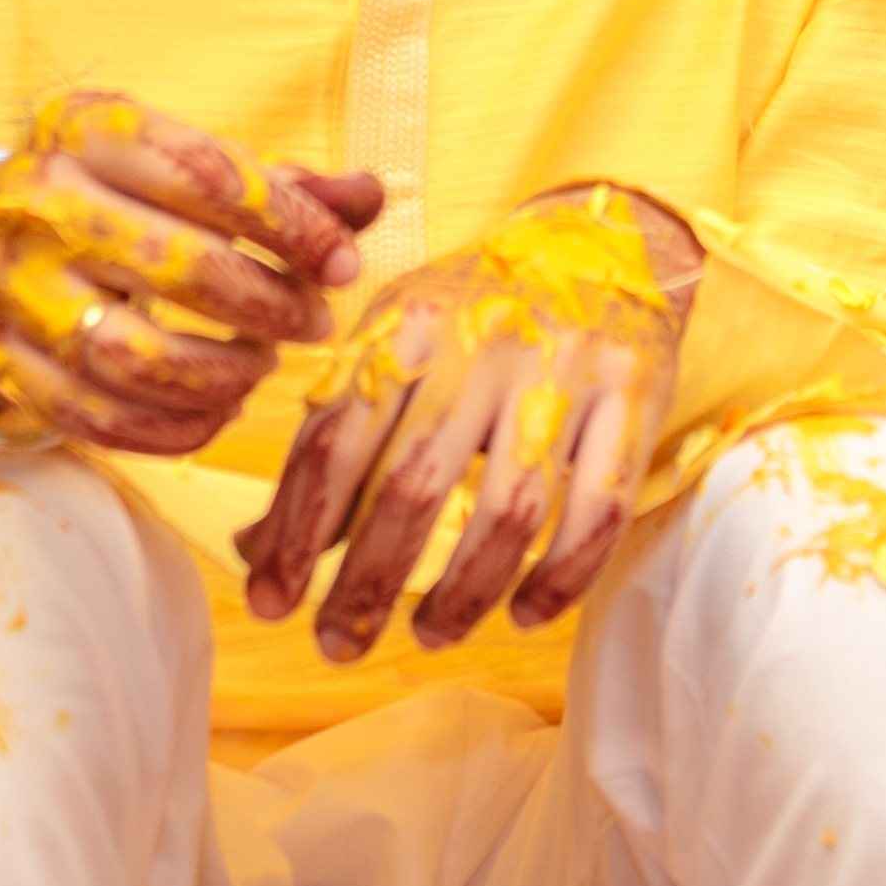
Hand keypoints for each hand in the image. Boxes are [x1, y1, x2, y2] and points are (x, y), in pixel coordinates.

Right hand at [0, 87, 375, 459]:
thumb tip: (373, 195)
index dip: (289, 225)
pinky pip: (97, 419)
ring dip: (222, 373)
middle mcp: (36, 204)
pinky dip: (174, 428)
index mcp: (87, 132)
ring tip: (262, 365)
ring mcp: (11, 290)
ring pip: (133, 356)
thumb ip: (280, 185)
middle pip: (175, 267)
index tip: (344, 264)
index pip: (203, 174)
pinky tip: (219, 409)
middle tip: (313, 322)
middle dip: (267, 305)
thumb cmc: (112, 201)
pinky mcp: (1, 364)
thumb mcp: (182, 166)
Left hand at [236, 183, 692, 657]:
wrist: (599, 241)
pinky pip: (597, 508)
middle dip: (366, 581)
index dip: (295, 533)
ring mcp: (563, 371)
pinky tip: (525, 615)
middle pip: (412, 487)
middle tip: (337, 644)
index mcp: (407, 325)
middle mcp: (482, 344)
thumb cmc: (473, 313)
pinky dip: (561, 576)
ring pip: (507, 510)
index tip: (274, 603)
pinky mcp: (633, 394)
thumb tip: (253, 550)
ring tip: (426, 636)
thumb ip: (333, 442)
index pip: (335, 444)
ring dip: (461, 593)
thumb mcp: (393, 348)